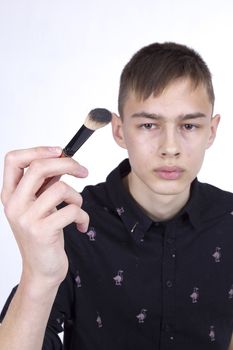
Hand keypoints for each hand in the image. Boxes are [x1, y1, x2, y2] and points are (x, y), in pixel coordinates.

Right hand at [1, 146, 88, 288]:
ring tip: (77, 208)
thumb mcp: (39, 206)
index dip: (38, 150)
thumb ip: (44, 184)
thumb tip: (62, 160)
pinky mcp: (42, 232)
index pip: (13, 159)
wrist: (41, 270)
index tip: (59, 152)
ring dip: (77, 197)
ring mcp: (26, 218)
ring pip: (61, 189)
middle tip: (82, 171)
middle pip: (40, 167)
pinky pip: (72, 210)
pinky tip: (82, 225)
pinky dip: (83, 216)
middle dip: (68, 164)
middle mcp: (14, 204)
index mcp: (10, 194)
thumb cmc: (43, 235)